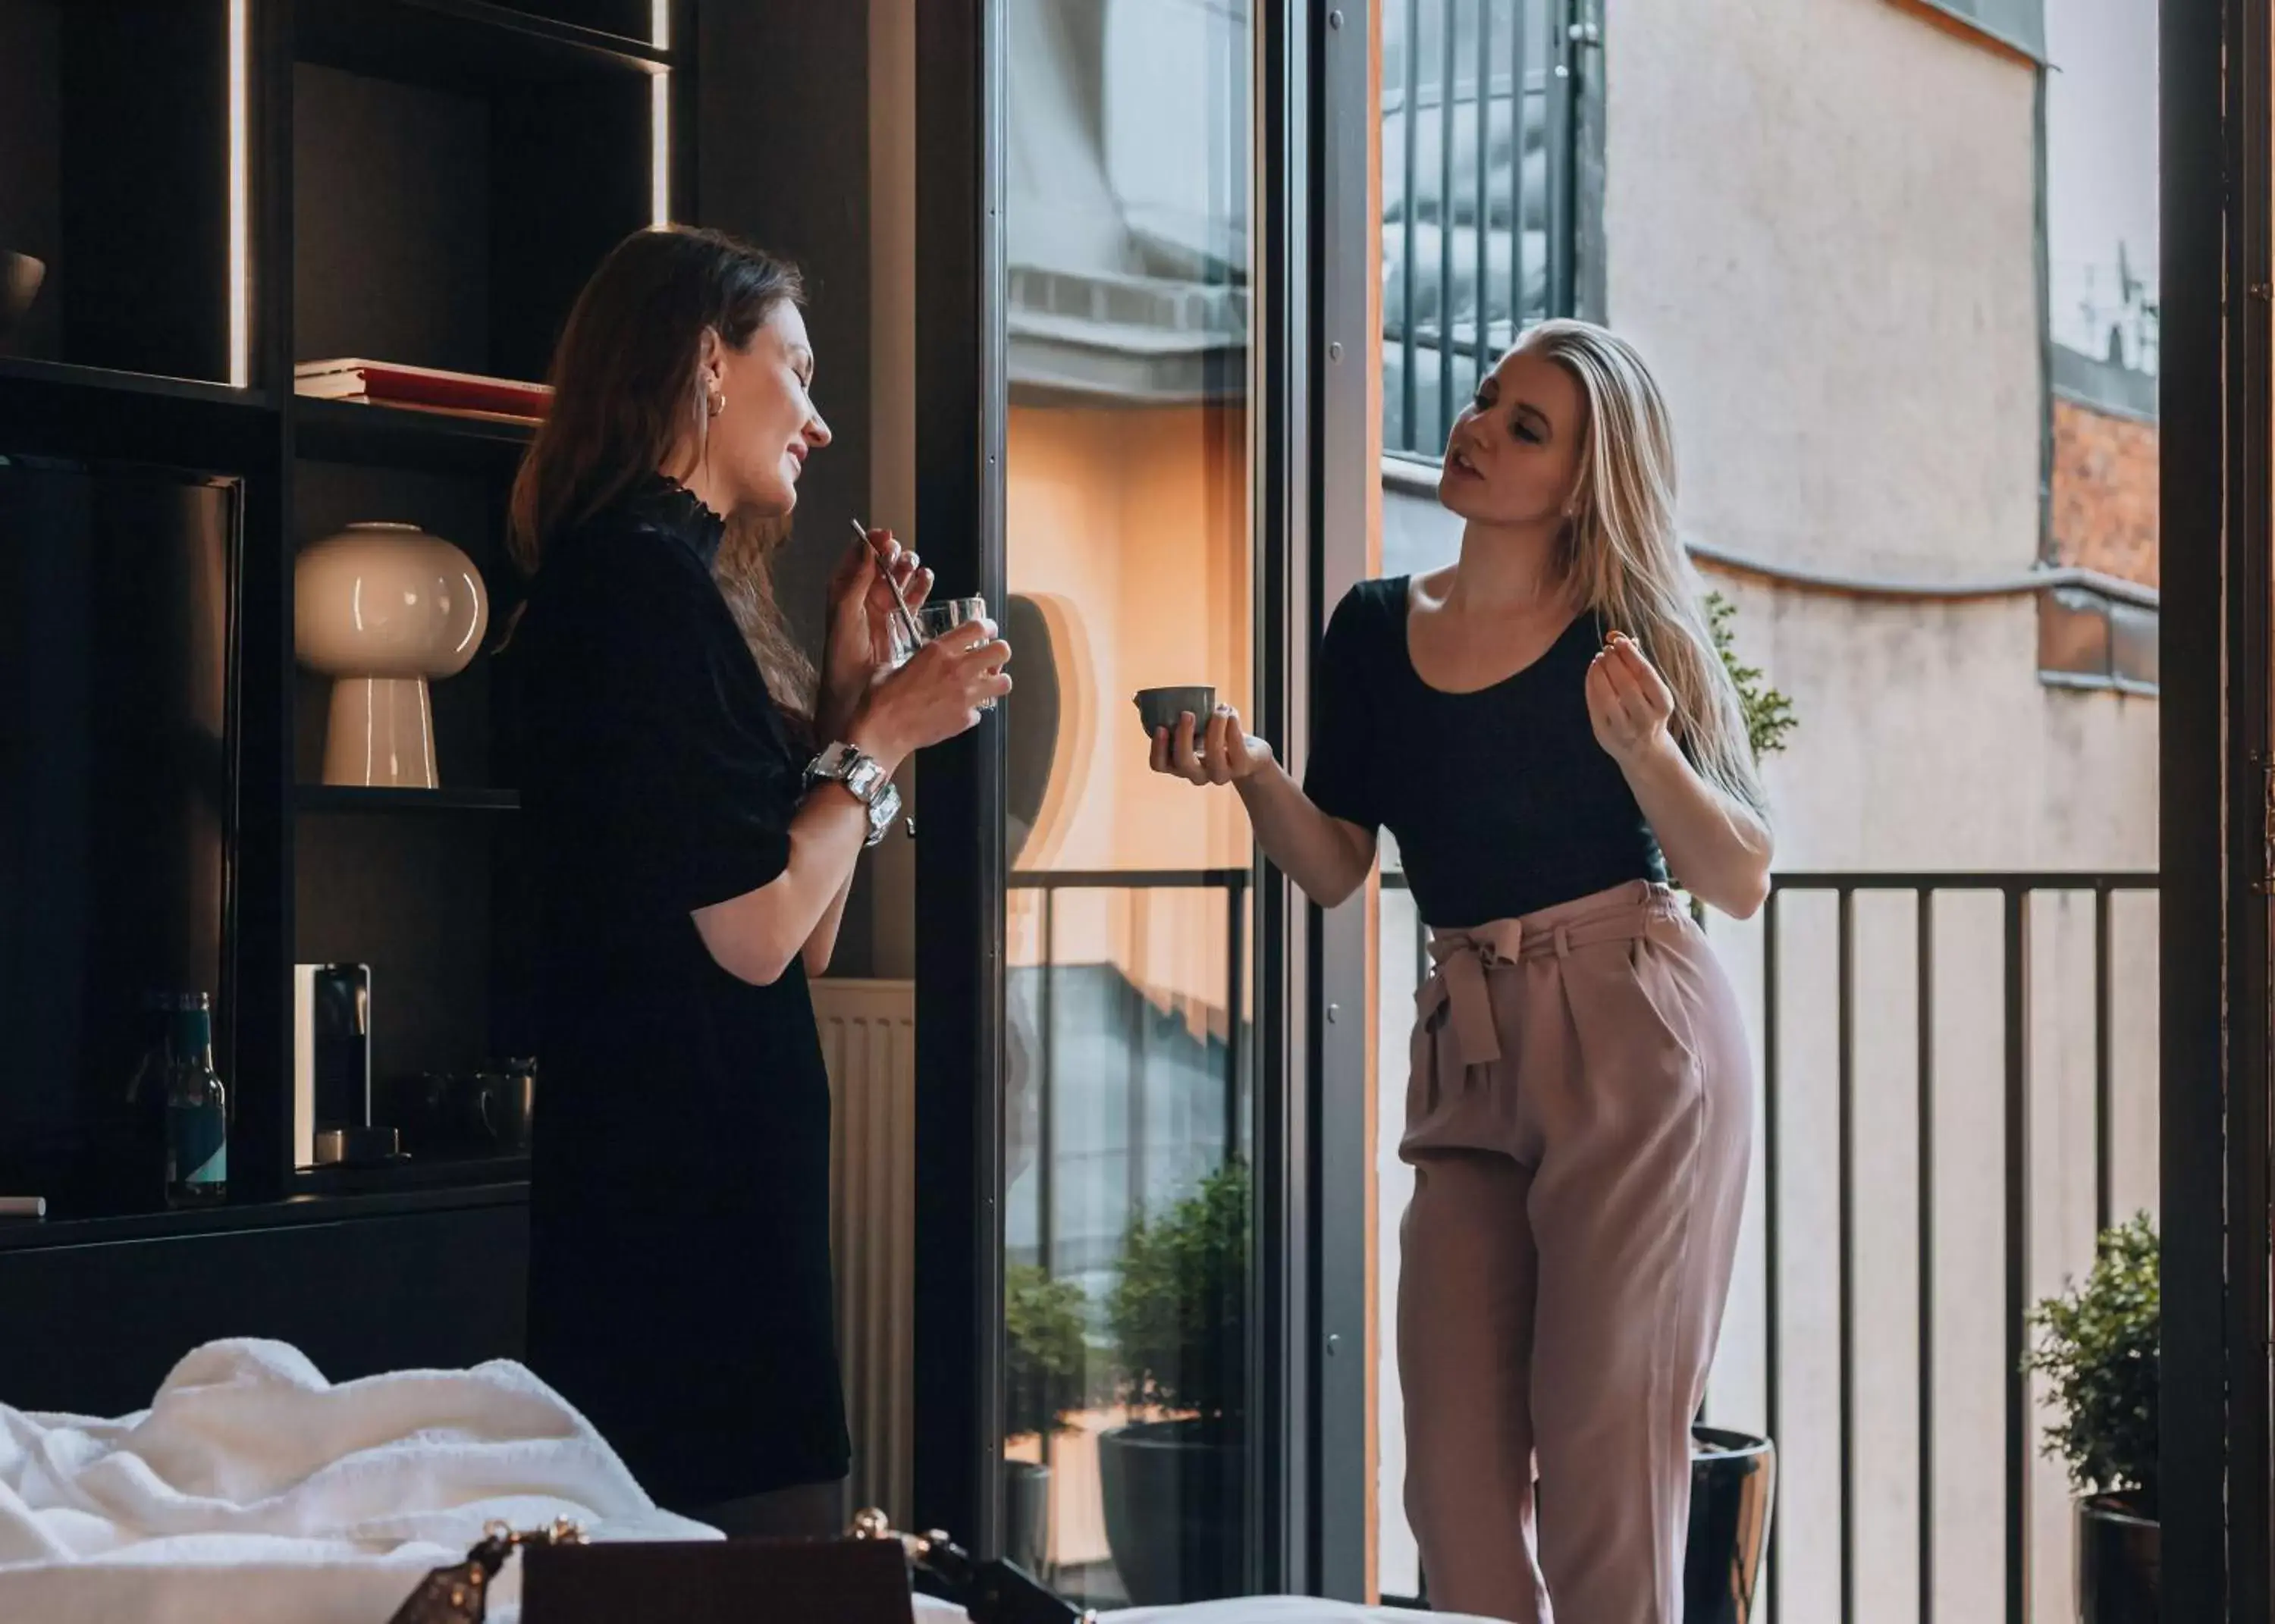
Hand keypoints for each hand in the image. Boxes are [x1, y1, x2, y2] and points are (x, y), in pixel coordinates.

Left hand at [820, 527, 932, 732]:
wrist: (853, 690)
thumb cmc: (842, 653)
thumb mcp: (845, 611)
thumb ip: (856, 579)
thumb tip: (868, 546)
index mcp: (843, 590)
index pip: (858, 556)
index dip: (871, 543)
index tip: (885, 535)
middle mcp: (861, 597)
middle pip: (881, 565)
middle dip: (892, 555)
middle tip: (900, 555)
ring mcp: (880, 610)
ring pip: (898, 579)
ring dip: (907, 570)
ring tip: (915, 568)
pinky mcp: (898, 623)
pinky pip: (911, 599)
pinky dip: (920, 588)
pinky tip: (926, 580)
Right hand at [848, 615, 1012, 767]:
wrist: (883, 731)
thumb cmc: (882, 698)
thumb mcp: (894, 666)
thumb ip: (915, 660)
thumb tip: (918, 662)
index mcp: (939, 650)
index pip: (979, 628)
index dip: (989, 627)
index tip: (989, 631)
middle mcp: (958, 669)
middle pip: (1002, 651)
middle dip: (1000, 653)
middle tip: (992, 659)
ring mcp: (966, 695)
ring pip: (1004, 682)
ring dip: (997, 681)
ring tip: (986, 685)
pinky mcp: (965, 719)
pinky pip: (980, 711)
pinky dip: (973, 711)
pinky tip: (960, 711)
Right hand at [1149, 704, 1272, 785]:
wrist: (1251, 754)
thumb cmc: (1213, 736)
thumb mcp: (1191, 726)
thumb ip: (1165, 713)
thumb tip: (1136, 697)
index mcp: (1179, 764)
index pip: (1160, 765)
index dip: (1158, 749)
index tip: (1161, 727)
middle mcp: (1197, 774)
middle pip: (1184, 764)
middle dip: (1184, 739)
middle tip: (1187, 714)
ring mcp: (1220, 774)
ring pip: (1214, 758)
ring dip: (1215, 729)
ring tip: (1219, 708)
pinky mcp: (1242, 767)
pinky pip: (1237, 751)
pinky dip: (1233, 729)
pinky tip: (1230, 712)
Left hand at [1585, 630, 1676, 769]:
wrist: (1644, 750)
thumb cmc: (1649, 709)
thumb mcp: (1653, 690)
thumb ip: (1640, 664)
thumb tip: (1626, 639)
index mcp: (1663, 705)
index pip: (1645, 675)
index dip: (1630, 655)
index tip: (1619, 641)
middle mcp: (1645, 719)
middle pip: (1626, 685)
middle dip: (1614, 662)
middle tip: (1607, 649)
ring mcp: (1624, 729)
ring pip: (1607, 696)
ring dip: (1600, 672)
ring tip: (1599, 658)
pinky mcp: (1605, 734)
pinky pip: (1594, 704)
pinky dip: (1591, 684)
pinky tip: (1593, 670)